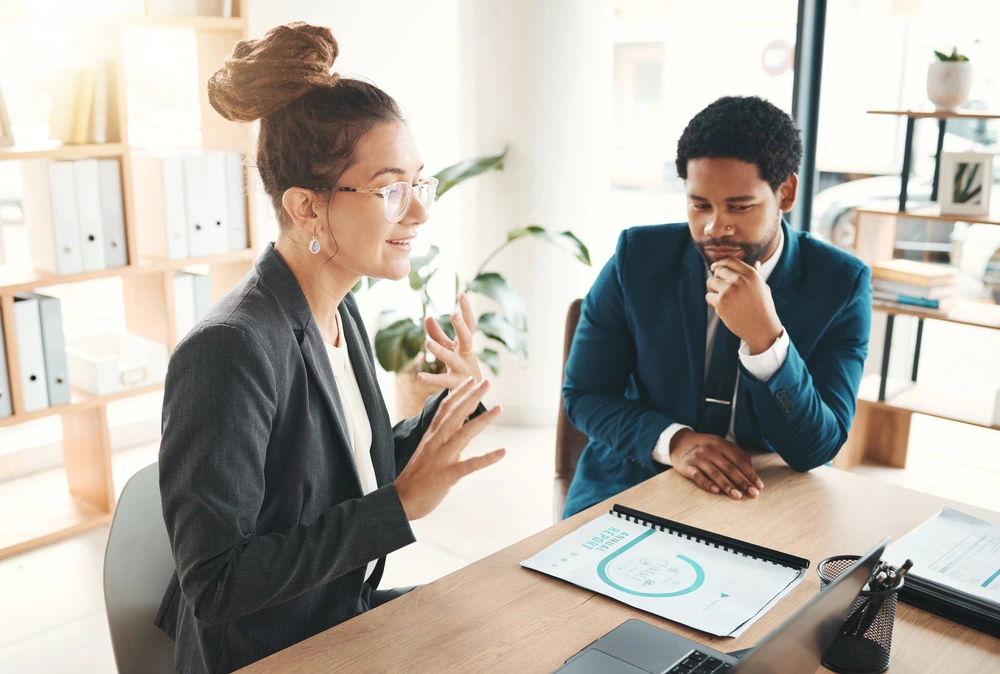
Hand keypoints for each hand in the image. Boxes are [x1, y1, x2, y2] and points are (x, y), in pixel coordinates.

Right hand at [395, 376, 504, 519]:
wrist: (401, 500)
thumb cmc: (417, 477)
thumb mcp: (431, 452)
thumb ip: (449, 439)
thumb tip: (466, 428)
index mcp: (431, 436)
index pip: (445, 408)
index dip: (459, 392)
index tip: (471, 379)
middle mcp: (436, 442)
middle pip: (455, 414)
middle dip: (472, 396)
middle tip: (487, 381)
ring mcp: (441, 458)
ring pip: (464, 434)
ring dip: (483, 420)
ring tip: (500, 408)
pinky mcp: (447, 475)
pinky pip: (469, 465)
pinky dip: (487, 458)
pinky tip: (502, 452)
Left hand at [418, 293, 484, 389]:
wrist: (472, 395)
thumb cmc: (460, 366)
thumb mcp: (449, 349)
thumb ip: (438, 334)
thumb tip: (427, 317)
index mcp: (466, 345)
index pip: (469, 324)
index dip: (466, 310)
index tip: (462, 294)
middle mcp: (467, 356)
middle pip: (467, 339)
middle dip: (461, 328)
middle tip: (453, 315)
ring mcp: (464, 371)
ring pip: (452, 360)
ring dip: (441, 351)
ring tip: (427, 343)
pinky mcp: (456, 385)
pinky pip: (443, 382)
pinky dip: (431, 380)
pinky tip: (419, 376)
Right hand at [669, 429, 763, 499]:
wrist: (679, 441)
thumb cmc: (705, 446)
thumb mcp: (721, 445)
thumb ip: (737, 455)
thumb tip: (752, 472)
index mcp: (722, 444)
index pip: (740, 461)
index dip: (750, 474)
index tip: (759, 486)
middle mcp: (711, 450)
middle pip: (730, 468)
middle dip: (743, 482)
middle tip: (752, 493)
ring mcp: (699, 458)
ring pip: (715, 473)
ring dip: (727, 486)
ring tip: (737, 496)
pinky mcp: (688, 466)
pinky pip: (698, 476)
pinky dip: (707, 484)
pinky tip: (716, 490)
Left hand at [706, 258, 782, 354]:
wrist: (761, 328)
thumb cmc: (763, 308)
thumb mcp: (762, 288)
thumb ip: (756, 275)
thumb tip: (756, 263)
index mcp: (751, 274)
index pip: (730, 260)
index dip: (720, 263)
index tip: (714, 268)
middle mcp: (740, 280)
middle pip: (718, 270)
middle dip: (717, 278)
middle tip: (719, 288)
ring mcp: (729, 290)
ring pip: (711, 282)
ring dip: (713, 289)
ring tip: (722, 298)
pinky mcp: (721, 302)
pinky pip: (708, 296)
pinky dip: (712, 302)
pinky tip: (722, 307)